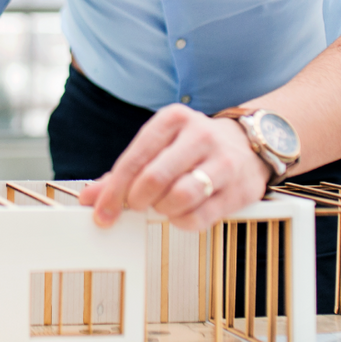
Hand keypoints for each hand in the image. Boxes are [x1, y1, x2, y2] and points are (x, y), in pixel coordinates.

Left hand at [78, 103, 270, 231]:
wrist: (249, 144)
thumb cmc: (195, 147)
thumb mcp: (160, 147)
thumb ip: (125, 172)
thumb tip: (91, 197)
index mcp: (173, 119)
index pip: (135, 158)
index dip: (114, 190)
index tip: (102, 211)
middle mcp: (200, 135)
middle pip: (154, 178)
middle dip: (137, 201)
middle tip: (137, 206)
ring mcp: (223, 162)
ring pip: (180, 197)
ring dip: (163, 211)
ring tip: (163, 205)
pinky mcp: (239, 189)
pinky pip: (201, 217)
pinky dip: (183, 222)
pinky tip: (182, 213)